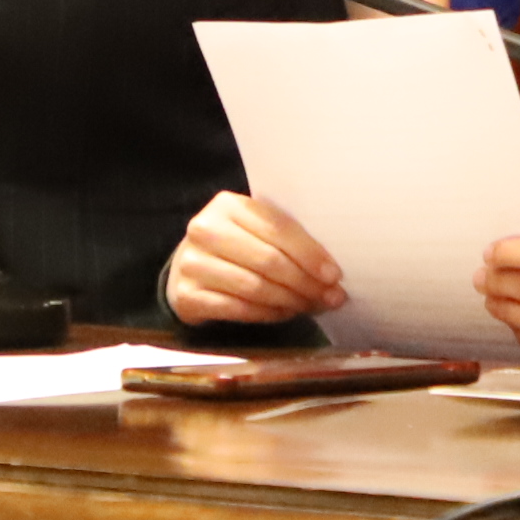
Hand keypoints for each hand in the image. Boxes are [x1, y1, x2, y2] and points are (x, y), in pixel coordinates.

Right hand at [168, 193, 346, 325]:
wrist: (184, 269)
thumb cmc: (232, 247)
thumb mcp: (253, 230)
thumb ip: (284, 240)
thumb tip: (330, 272)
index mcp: (228, 205)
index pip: (278, 228)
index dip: (310, 253)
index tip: (334, 275)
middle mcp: (206, 229)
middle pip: (268, 260)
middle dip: (305, 282)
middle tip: (330, 297)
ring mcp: (192, 263)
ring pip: (255, 287)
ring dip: (290, 300)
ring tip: (311, 306)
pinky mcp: (186, 295)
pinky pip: (238, 309)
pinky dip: (267, 314)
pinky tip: (285, 314)